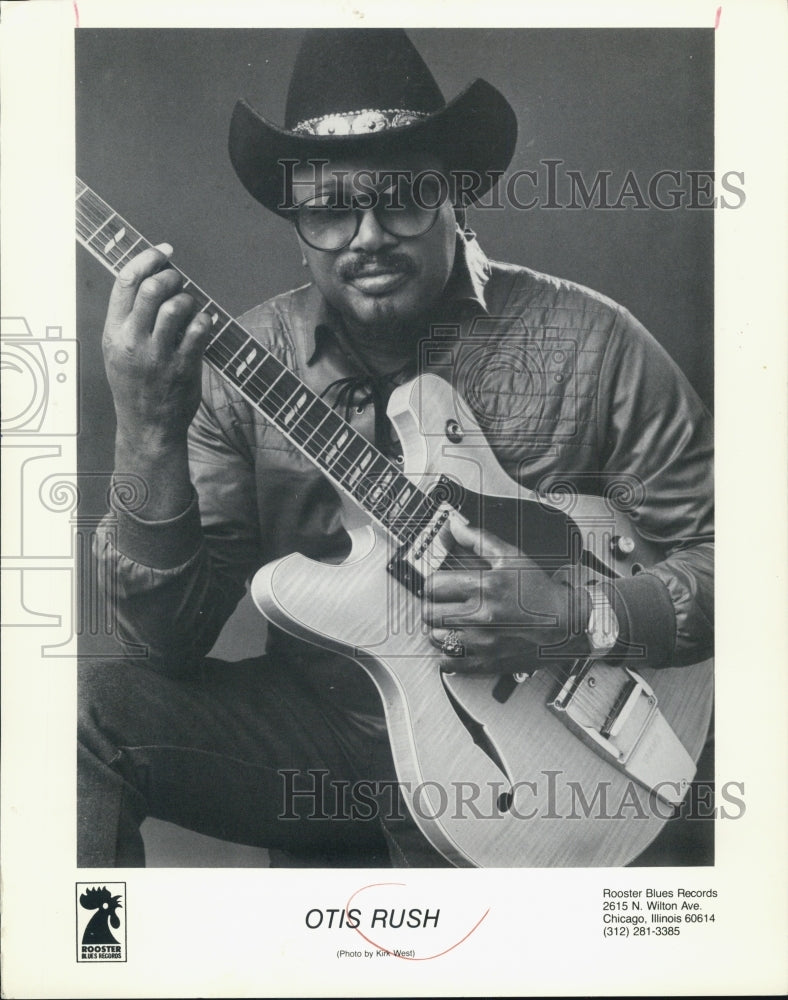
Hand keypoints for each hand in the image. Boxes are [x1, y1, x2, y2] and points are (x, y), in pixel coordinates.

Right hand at [102, 244, 212, 446]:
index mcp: (113, 332)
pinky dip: (206, 320)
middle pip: (153, 288)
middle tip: (179, 282)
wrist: (147, 426)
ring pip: (177, 306)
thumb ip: (129, 317)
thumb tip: (151, 277)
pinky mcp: (183, 366)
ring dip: (190, 299)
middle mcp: (133, 340)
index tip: (164, 251)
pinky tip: (204, 324)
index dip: (147, 257)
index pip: (126, 281)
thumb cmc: (135, 383)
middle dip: (171, 276)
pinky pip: (199, 330)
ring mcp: (159, 354)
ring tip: (191, 308)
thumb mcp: (117, 349)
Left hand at [422, 516, 582, 673]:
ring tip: (451, 622)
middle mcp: (481, 615)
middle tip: (442, 604)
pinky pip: (448, 662)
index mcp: (484, 586)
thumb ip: (478, 539)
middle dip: (433, 606)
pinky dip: (447, 652)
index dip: (432, 584)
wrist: (566, 623)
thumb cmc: (539, 591)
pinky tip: (458, 641)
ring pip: (434, 637)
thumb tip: (455, 526)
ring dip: (438, 629)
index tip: (439, 586)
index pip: (432, 586)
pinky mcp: (485, 661)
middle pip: (428, 613)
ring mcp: (482, 641)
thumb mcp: (511, 557)